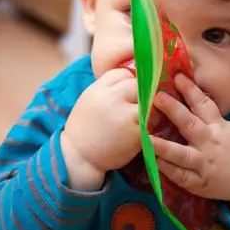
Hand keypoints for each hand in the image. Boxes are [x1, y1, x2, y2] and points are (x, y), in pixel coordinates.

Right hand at [61, 68, 140, 188]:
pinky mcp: (136, 133)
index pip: (121, 73)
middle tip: (133, 106)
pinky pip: (150, 122)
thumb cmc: (85, 128)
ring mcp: (124, 116)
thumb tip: (129, 79)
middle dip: (138, 94)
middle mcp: (110, 99)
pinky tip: (140, 131)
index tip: (124, 94)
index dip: (126, 82)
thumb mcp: (89, 101)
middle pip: (136, 85)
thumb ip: (106, 90)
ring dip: (148, 109)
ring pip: (148, 102)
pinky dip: (148, 126)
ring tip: (140, 118)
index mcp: (97, 90)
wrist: (79, 156)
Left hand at [150, 74, 229, 203]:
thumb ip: (209, 119)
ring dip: (164, 146)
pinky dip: (169, 170)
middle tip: (157, 97)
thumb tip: (187, 99)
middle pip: (190, 124)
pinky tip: (155, 162)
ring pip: (182, 154)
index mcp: (218, 128)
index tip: (177, 76)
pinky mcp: (200, 183)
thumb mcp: (229, 130)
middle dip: (173, 110)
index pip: (204, 105)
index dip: (190, 90)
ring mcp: (204, 164)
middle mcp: (210, 143)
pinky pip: (182, 176)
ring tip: (147, 138)